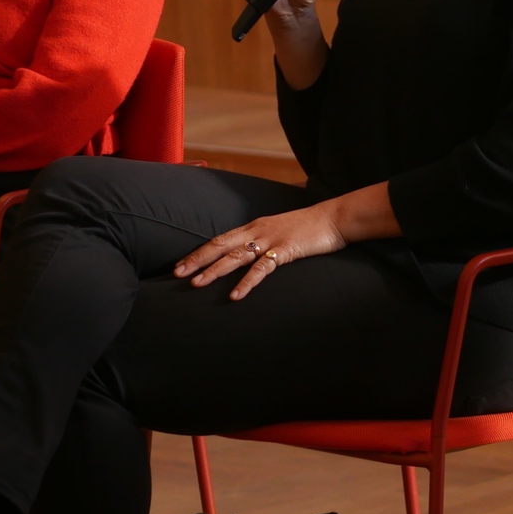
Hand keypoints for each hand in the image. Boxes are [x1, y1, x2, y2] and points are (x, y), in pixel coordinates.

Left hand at [173, 200, 351, 300]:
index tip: (181, 265)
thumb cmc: (309, 227)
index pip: (220, 239)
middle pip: (220, 246)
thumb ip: (262, 242)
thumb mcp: (279, 231)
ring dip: (214, 271)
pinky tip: (235, 295)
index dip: (199, 252)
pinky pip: (262, 269)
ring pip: (235, 256)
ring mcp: (271, 240)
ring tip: (196, 284)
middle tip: (177, 274)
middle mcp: (257, 231)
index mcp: (254, 227)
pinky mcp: (285, 250)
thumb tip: (248, 255)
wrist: (335, 218)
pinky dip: (247, 282)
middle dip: (197, 260)